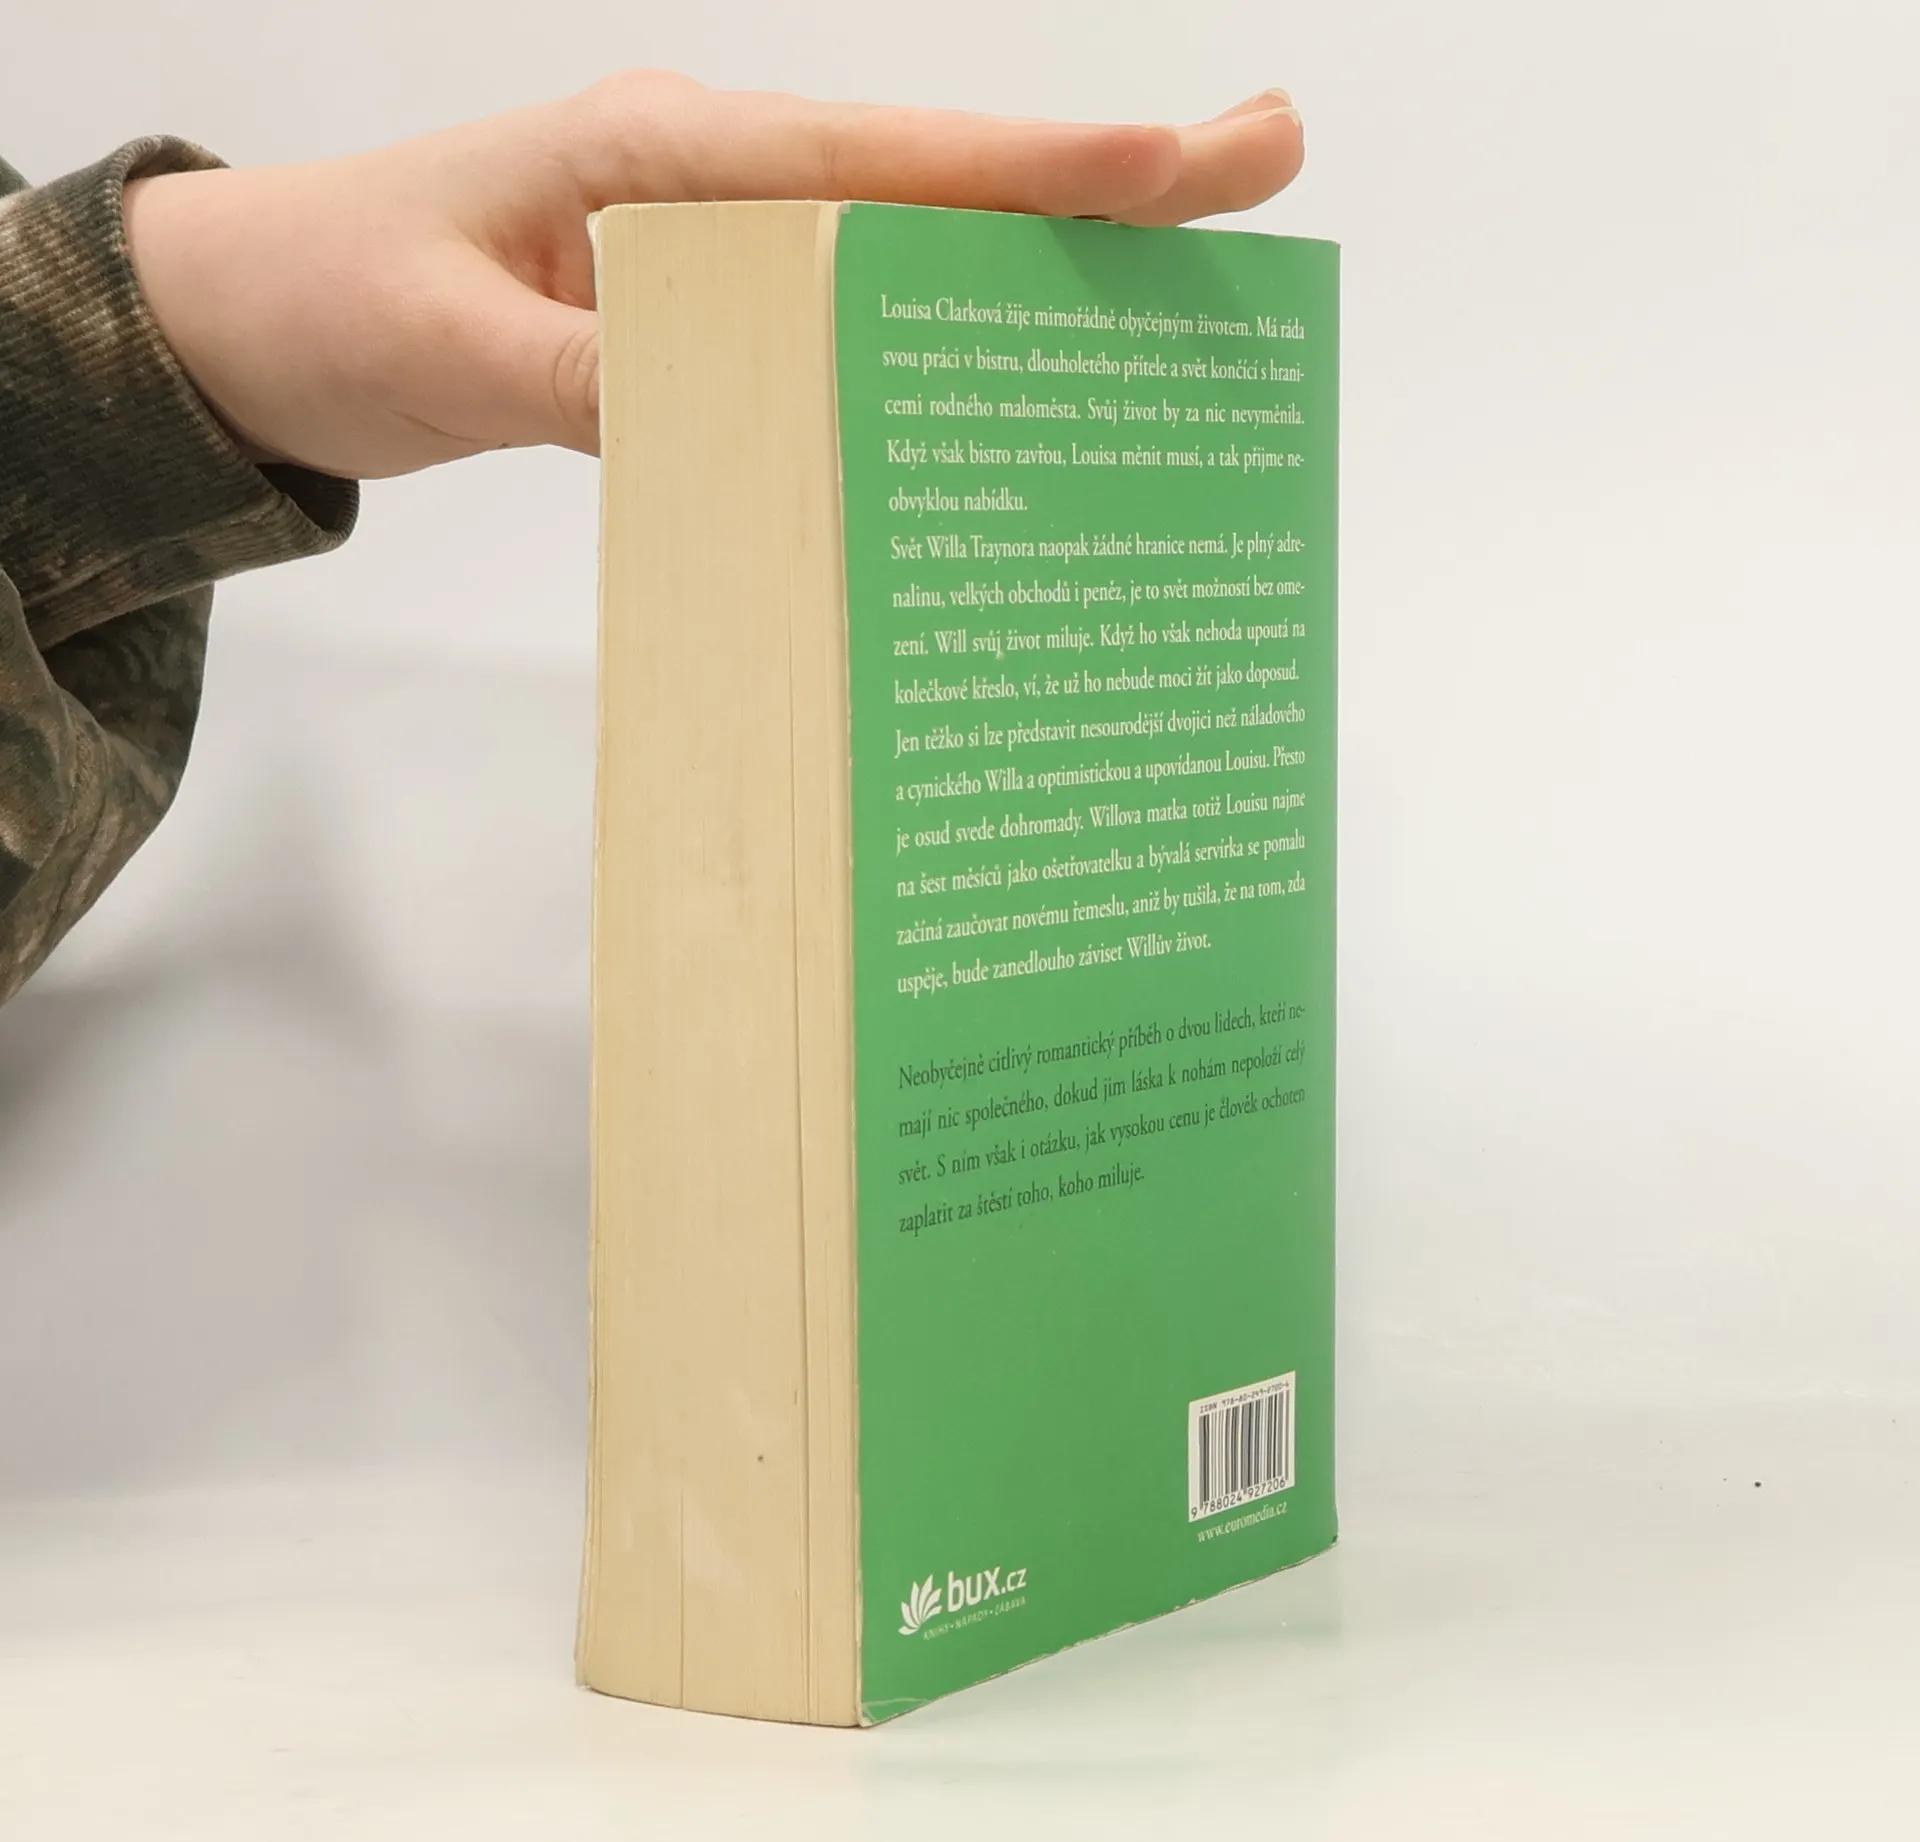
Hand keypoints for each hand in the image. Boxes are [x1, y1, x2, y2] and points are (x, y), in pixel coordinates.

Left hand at [123, 72, 1304, 480]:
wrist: (261, 319)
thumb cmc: (341, 304)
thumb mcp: (454, 344)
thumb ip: (598, 381)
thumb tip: (733, 424)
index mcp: (665, 158)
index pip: (879, 162)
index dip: (1030, 168)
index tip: (1173, 163)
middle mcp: (717, 184)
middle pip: (938, 181)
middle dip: (1101, 178)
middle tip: (1266, 163)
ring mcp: (721, 244)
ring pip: (913, 247)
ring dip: (1047, 255)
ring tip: (1190, 264)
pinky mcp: (707, 311)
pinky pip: (849, 320)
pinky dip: (942, 336)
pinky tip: (1016, 365)